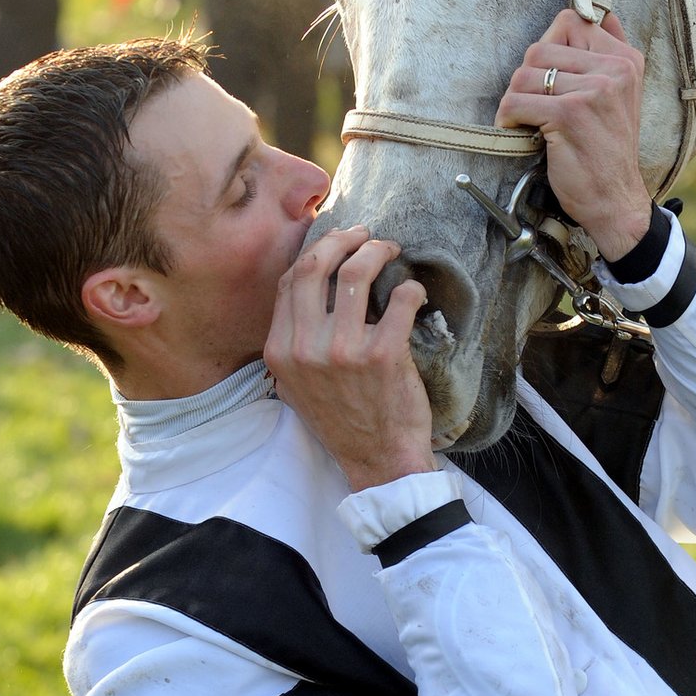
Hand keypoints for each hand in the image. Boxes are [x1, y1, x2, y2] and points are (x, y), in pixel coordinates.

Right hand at [264, 227, 435, 491]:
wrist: (378, 459)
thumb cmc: (341, 418)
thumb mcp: (297, 383)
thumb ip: (294, 339)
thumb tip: (308, 283)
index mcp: (280, 351)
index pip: (291, 280)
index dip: (316, 251)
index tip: (337, 242)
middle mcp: (305, 348)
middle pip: (317, 265)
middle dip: (344, 239)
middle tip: (366, 236)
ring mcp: (343, 351)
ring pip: (357, 273)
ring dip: (378, 251)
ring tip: (391, 251)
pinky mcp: (383, 355)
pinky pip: (400, 300)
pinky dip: (412, 289)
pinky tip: (415, 292)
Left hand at [495, 9, 652, 261]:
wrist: (616, 200)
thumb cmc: (607, 149)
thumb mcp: (621, 94)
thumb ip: (611, 51)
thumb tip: (603, 13)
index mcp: (625, 59)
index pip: (570, 22)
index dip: (548, 49)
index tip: (549, 79)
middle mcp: (615, 69)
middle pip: (539, 47)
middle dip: (526, 77)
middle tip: (535, 105)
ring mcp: (594, 90)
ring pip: (523, 74)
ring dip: (515, 100)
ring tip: (528, 120)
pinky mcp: (570, 114)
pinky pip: (515, 101)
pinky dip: (508, 118)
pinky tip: (520, 132)